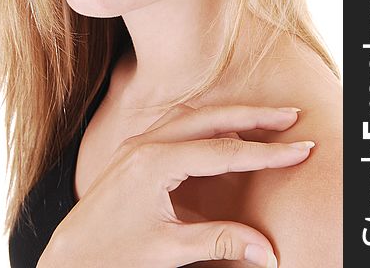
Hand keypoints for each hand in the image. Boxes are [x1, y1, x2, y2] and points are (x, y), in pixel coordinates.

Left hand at [38, 104, 312, 267]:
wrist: (68, 254)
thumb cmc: (112, 253)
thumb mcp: (168, 250)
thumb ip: (219, 242)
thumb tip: (269, 252)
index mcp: (155, 163)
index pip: (224, 152)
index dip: (266, 153)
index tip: (300, 149)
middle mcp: (148, 143)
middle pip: (211, 119)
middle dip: (253, 115)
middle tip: (290, 115)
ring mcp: (140, 142)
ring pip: (195, 116)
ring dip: (231, 115)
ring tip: (266, 118)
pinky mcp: (137, 149)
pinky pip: (179, 124)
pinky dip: (209, 123)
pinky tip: (225, 130)